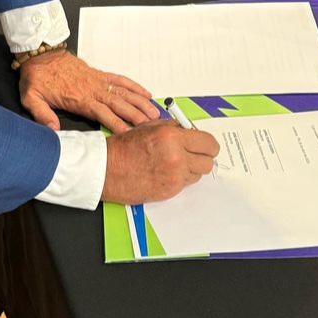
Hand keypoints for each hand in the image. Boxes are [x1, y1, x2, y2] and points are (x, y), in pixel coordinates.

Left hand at [19, 49, 159, 132]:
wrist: (40, 54)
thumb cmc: (37, 77)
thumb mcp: (31, 98)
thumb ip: (42, 115)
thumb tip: (53, 130)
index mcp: (79, 98)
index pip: (103, 114)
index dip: (117, 124)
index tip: (130, 134)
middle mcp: (93, 89)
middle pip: (119, 103)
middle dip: (136, 115)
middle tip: (152, 125)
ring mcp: (98, 81)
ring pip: (124, 92)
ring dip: (140, 102)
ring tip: (155, 112)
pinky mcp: (99, 74)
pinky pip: (120, 79)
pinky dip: (134, 86)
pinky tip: (145, 93)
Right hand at [101, 120, 220, 202]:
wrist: (109, 169)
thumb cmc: (126, 147)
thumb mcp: (151, 126)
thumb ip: (175, 128)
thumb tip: (192, 131)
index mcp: (173, 137)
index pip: (208, 142)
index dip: (209, 144)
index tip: (206, 144)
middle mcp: (177, 157)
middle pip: (208, 161)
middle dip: (203, 156)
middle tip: (194, 153)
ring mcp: (174, 177)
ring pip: (199, 173)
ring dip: (192, 168)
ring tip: (176, 161)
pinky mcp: (170, 191)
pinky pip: (186, 183)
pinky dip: (181, 177)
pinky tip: (168, 171)